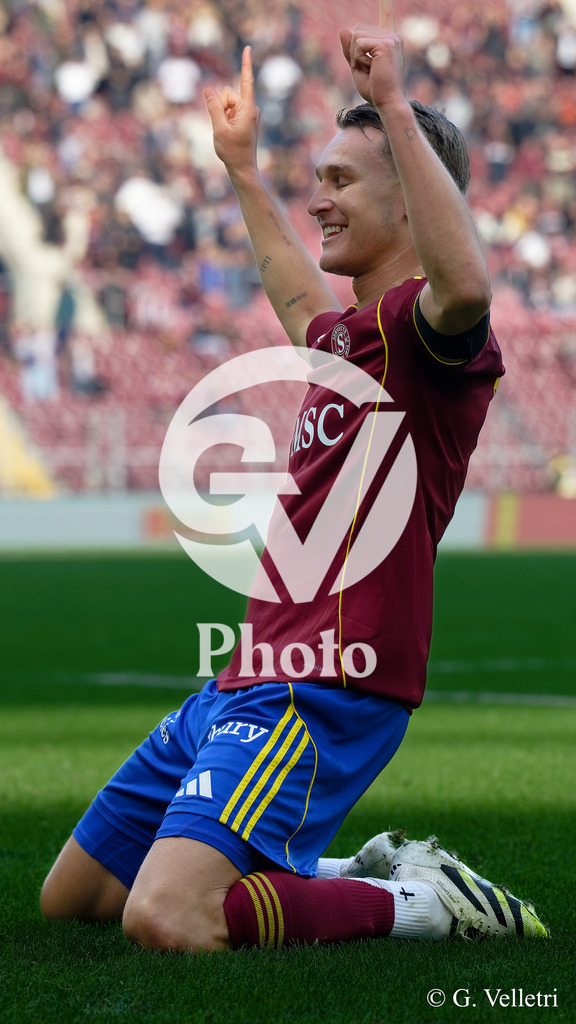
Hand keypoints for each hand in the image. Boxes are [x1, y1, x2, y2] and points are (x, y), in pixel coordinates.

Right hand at [203, 47, 259, 177]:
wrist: (242, 169)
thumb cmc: (232, 151)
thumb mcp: (219, 128)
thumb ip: (213, 106)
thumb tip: (208, 88)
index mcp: (248, 109)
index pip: (246, 81)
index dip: (246, 64)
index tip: (247, 48)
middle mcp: (250, 108)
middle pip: (227, 94)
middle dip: (221, 106)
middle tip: (224, 127)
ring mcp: (247, 113)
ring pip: (226, 103)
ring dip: (222, 114)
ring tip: (227, 132)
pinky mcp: (243, 118)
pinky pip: (228, 111)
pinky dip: (224, 119)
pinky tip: (228, 133)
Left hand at [339, 23, 404, 112]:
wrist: (388, 102)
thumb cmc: (375, 89)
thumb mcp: (357, 68)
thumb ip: (350, 50)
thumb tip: (343, 29)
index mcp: (388, 41)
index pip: (387, 16)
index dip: (386, 4)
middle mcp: (392, 36)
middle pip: (357, 30)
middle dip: (354, 52)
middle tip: (368, 70)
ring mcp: (390, 38)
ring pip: (356, 37)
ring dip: (356, 56)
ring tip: (370, 70)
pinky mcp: (385, 44)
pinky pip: (358, 44)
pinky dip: (358, 58)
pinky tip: (371, 68)